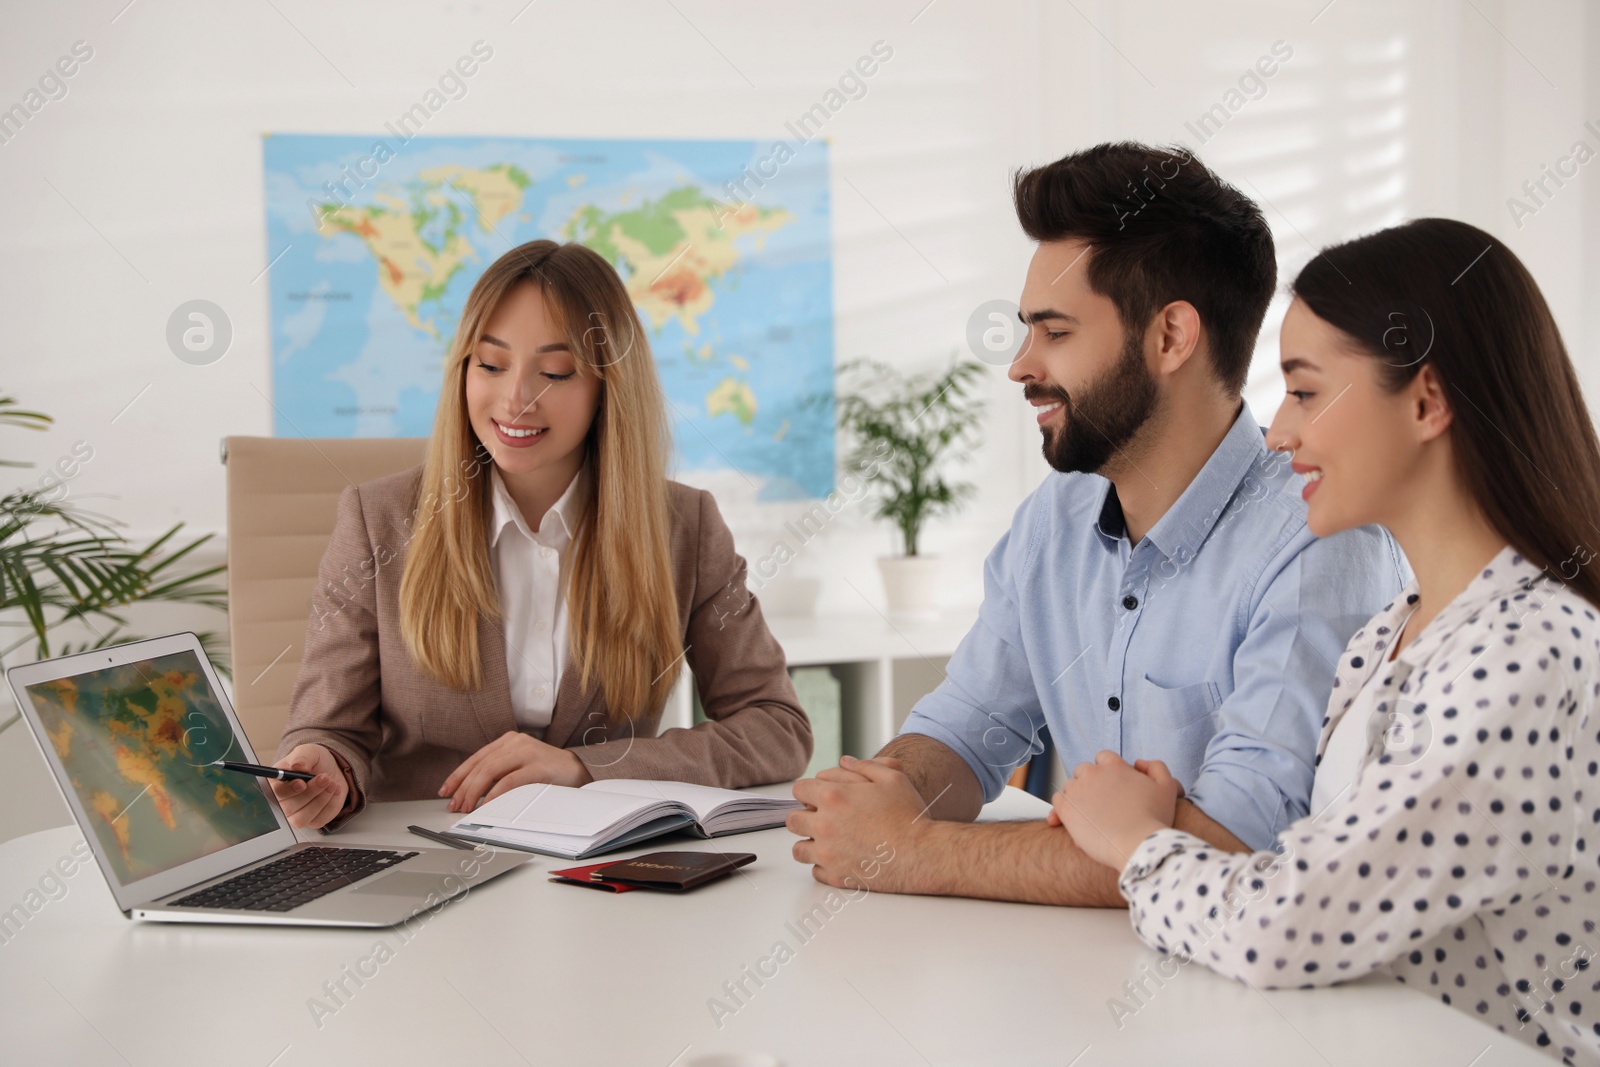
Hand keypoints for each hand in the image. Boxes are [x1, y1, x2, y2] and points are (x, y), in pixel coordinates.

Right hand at [270, 745, 349, 829]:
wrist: (331, 771)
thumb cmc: (314, 762)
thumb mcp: (309, 751)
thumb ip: (302, 756)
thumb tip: (297, 765)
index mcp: (275, 784)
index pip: (274, 793)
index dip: (287, 790)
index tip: (302, 783)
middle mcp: (281, 802)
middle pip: (288, 807)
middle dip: (311, 792)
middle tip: (324, 778)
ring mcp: (295, 814)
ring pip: (302, 818)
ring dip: (320, 799)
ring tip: (332, 783)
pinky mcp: (311, 821)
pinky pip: (318, 820)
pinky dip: (329, 805)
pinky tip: (333, 791)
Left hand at [440, 731, 592, 812]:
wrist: (575, 771)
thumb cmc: (544, 771)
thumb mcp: (517, 766)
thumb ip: (497, 771)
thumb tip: (469, 791)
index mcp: (508, 740)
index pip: (476, 758)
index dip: (458, 776)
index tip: (446, 791)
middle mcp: (516, 742)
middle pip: (481, 765)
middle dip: (464, 788)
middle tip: (455, 805)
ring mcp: (527, 752)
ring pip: (490, 771)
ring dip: (474, 792)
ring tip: (468, 807)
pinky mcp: (538, 767)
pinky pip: (509, 781)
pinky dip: (494, 794)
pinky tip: (487, 805)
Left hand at [787, 755, 920, 893]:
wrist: (923, 854)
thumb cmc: (909, 815)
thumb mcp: (892, 778)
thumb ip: (864, 765)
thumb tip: (844, 762)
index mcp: (833, 797)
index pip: (799, 790)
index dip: (810, 791)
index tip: (821, 797)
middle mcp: (825, 825)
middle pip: (793, 820)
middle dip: (805, 816)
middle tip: (825, 818)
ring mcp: (828, 854)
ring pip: (799, 849)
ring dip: (810, 842)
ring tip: (829, 840)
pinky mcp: (837, 877)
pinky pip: (815, 871)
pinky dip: (824, 865)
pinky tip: (841, 857)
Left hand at [1050, 752, 1180, 868]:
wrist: (1138, 844)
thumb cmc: (1154, 819)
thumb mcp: (1167, 786)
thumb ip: (1155, 767)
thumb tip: (1138, 763)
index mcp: (1114, 766)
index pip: (1104, 758)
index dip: (1109, 772)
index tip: (1114, 787)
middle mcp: (1092, 773)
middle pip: (1085, 770)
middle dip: (1092, 782)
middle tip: (1103, 802)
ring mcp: (1076, 790)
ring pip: (1071, 785)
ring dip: (1079, 795)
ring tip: (1092, 814)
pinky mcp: (1066, 809)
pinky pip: (1058, 800)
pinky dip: (1064, 808)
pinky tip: (1077, 819)